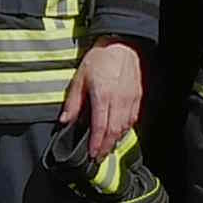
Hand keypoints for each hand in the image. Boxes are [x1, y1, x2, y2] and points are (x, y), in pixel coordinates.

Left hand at [61, 41, 145, 161]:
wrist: (123, 44)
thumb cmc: (100, 58)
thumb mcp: (80, 77)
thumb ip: (73, 102)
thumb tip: (64, 122)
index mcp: (103, 96)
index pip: (100, 127)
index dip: (96, 144)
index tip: (91, 155)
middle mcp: (119, 101)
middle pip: (114, 131)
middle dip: (106, 147)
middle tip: (98, 158)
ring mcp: (131, 100)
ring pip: (125, 127)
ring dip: (115, 141)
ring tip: (106, 149)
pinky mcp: (138, 98)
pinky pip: (133, 119)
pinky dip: (125, 130)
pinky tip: (118, 134)